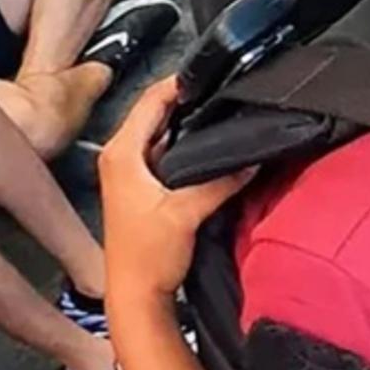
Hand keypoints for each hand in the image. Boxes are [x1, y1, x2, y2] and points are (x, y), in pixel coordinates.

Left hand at [97, 79, 254, 303]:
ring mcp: (129, 174)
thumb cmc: (147, 258)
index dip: (178, 84)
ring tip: (219, 116)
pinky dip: (183, 148)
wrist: (136, 295)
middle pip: (155, 115)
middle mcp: (119, 158)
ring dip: (186, 126)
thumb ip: (219, 182)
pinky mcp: (140, 190)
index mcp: (122, 154)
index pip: (150, 101)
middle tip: (220, 94)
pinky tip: (207, 151)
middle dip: (186, 102)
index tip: (205, 73)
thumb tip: (250, 161)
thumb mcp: (186, 213)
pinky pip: (163, 155)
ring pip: (160, 136)